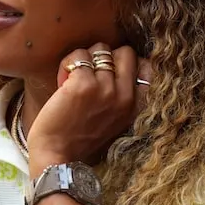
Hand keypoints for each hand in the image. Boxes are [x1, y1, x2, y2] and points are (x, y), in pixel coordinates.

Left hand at [26, 43, 150, 170]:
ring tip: (73, 78)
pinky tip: (62, 82)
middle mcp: (125, 96)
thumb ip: (122, 98)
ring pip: (100, 49)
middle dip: (105, 56)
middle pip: (126, 52)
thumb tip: (118, 66)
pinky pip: (78, 55)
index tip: (108, 73)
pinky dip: (68, 63)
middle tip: (89, 74)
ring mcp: (105, 88)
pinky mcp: (83, 84)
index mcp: (135, 106)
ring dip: (84, 59)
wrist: (57, 156)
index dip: (125, 64)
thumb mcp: (114, 121)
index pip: (146, 67)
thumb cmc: (80, 139)